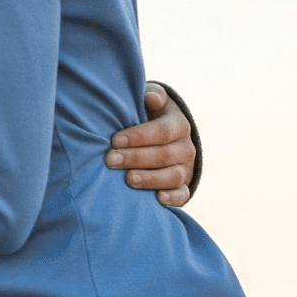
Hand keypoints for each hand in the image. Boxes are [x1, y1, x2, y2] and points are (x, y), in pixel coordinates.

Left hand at [106, 82, 194, 205]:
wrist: (166, 134)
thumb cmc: (148, 114)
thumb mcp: (151, 101)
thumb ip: (152, 96)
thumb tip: (151, 98)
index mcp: (178, 125)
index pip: (161, 132)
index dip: (138, 137)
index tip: (114, 140)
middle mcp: (186, 148)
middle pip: (163, 155)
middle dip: (135, 158)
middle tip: (110, 160)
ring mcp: (186, 168)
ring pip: (173, 176)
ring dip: (150, 179)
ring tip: (128, 180)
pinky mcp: (184, 186)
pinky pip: (182, 195)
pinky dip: (173, 199)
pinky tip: (157, 199)